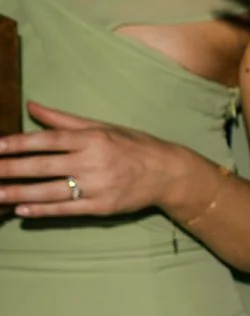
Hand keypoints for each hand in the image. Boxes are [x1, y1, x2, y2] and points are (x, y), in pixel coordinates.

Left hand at [0, 102, 180, 219]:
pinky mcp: (102, 207)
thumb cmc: (132, 145)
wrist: (167, 172)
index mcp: (91, 138)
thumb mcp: (100, 126)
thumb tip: (31, 105)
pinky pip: (67, 210)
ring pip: (51, 191)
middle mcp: (93, 161)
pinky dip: (43, 210)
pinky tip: (23, 210)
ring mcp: (97, 186)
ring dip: (20, 194)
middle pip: (44, 167)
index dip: (20, 143)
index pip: (48, 140)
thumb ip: (62, 119)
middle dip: (12, 170)